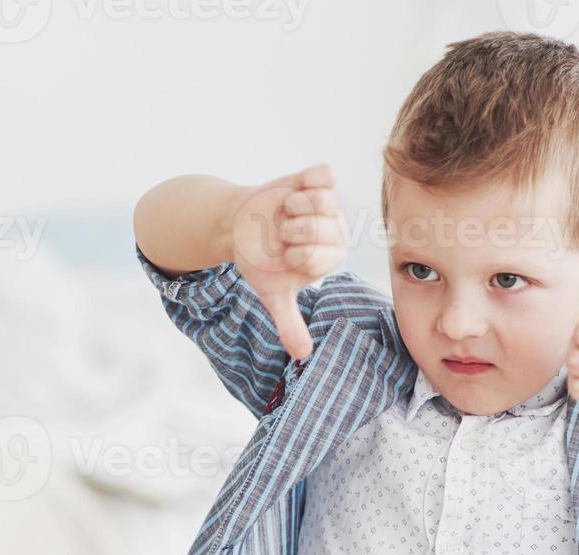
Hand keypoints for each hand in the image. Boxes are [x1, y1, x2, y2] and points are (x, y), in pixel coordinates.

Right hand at [229, 162, 345, 361]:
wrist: (241, 226)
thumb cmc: (260, 262)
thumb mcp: (272, 294)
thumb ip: (290, 323)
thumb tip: (302, 356)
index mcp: (331, 257)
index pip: (320, 253)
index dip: (294, 252)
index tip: (284, 254)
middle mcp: (337, 231)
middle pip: (321, 226)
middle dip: (291, 229)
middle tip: (282, 233)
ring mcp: (331, 204)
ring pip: (323, 199)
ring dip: (293, 206)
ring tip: (285, 213)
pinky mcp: (321, 180)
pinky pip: (324, 173)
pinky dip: (303, 182)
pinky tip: (293, 191)